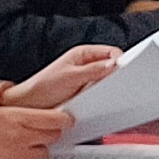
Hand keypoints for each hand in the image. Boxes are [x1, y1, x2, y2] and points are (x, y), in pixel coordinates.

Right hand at [0, 103, 76, 158]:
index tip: (66, 121)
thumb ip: (24, 115)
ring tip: (15, 148)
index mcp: (15, 117)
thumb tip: (47, 119)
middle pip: (53, 136)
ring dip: (36, 151)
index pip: (54, 119)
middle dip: (47, 135)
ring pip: (44, 154)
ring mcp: (17, 158)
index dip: (63, 120)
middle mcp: (19, 137)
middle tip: (34, 134)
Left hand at [6, 47, 121, 109]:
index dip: (120, 60)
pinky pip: (101, 93)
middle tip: (121, 85)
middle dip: (117, 75)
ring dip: (109, 88)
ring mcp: (87, 79)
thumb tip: (113, 64)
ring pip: (107, 81)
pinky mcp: (86, 93)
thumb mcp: (70, 77)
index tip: (127, 70)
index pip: (110, 52)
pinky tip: (103, 103)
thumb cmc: (43, 87)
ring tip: (110, 95)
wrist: (31, 106)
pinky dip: (104, 97)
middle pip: (111, 66)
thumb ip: (92, 70)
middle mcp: (87, 65)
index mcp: (83, 54)